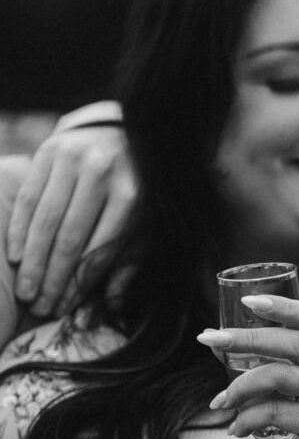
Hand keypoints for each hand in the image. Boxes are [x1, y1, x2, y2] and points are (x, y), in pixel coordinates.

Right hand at [7, 102, 135, 315]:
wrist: (121, 130)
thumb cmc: (134, 188)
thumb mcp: (144, 223)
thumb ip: (129, 260)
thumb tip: (114, 303)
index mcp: (131, 194)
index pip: (100, 248)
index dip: (80, 282)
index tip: (64, 308)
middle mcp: (102, 174)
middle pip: (70, 237)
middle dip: (51, 278)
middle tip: (38, 307)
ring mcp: (74, 159)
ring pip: (45, 219)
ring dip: (32, 260)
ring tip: (24, 291)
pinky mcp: (50, 151)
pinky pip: (28, 197)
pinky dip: (18, 229)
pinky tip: (14, 257)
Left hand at [197, 294, 298, 438]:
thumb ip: (294, 366)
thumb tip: (238, 351)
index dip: (284, 307)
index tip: (249, 301)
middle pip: (293, 343)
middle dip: (247, 338)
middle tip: (211, 340)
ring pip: (280, 376)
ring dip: (240, 386)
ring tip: (220, 401)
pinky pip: (276, 413)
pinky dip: (248, 419)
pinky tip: (236, 428)